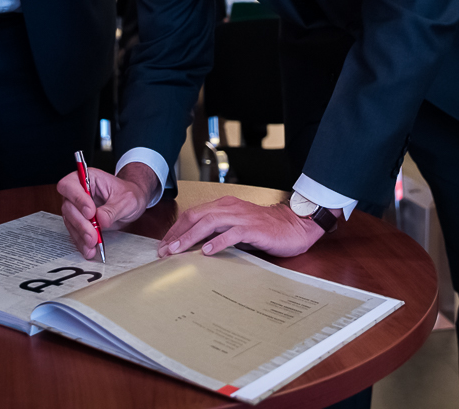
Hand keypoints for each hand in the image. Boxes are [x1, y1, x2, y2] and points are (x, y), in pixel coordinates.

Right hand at [57, 161, 156, 259]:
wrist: (132, 202)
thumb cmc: (129, 194)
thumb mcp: (127, 200)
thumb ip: (113, 209)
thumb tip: (100, 220)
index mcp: (88, 178)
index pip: (70, 185)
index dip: (77, 199)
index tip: (91, 213)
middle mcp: (78, 191)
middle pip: (68, 207)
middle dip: (81, 223)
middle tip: (92, 235)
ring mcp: (76, 207)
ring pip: (70, 222)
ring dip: (80, 236)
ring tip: (92, 245)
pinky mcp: (78, 221)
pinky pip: (75, 232)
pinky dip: (81, 242)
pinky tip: (89, 250)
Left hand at [157, 197, 325, 259]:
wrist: (295, 225)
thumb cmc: (267, 229)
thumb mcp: (237, 228)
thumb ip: (219, 233)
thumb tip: (196, 248)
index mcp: (224, 206)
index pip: (193, 214)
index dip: (176, 230)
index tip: (164, 245)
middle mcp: (230, 208)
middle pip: (196, 217)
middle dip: (177, 234)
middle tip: (164, 251)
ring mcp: (241, 217)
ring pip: (209, 223)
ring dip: (190, 238)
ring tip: (177, 251)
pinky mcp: (253, 228)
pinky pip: (232, 233)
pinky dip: (218, 241)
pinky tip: (208, 251)